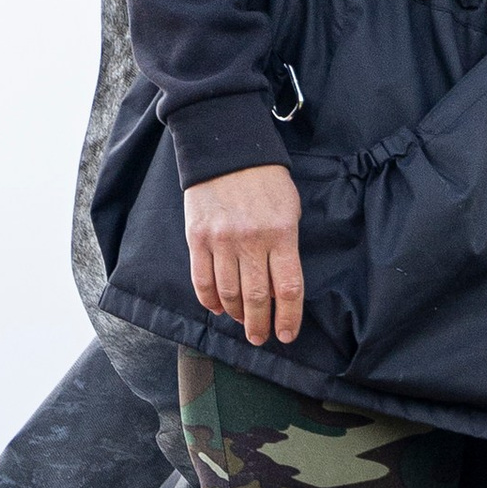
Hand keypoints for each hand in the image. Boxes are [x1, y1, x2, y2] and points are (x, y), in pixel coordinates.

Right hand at [184, 162, 304, 348]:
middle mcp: (250, 240)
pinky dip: (210, 300)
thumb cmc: (266, 180)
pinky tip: (218, 308)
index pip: (288, 288)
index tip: (287, 335)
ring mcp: (221, 240)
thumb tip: (278, 288)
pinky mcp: (197, 238)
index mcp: (281, 233)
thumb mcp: (289, 209)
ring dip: (236, 315)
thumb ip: (286, 247)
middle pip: (257, 298)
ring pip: (228, 294)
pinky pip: (202, 280)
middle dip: (259, 325)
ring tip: (241, 323)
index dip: (289, 318)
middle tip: (260, 338)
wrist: (226, 149)